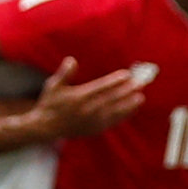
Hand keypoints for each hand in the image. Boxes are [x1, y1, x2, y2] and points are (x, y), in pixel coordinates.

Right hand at [33, 58, 147, 138]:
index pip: (100, 88)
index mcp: (77, 98)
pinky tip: (135, 107)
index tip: (126, 74)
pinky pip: (114, 121)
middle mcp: (86, 110)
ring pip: (115, 112)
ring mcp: (92, 121)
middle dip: (126, 91)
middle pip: (111, 99)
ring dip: (129, 104)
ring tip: (141, 97)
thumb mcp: (53, 86)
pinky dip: (125, 114)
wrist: (46, 128)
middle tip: (140, 83)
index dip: (114, 81)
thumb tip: (72, 60)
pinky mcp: (96, 128)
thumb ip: (64, 73)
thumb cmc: (50, 103)